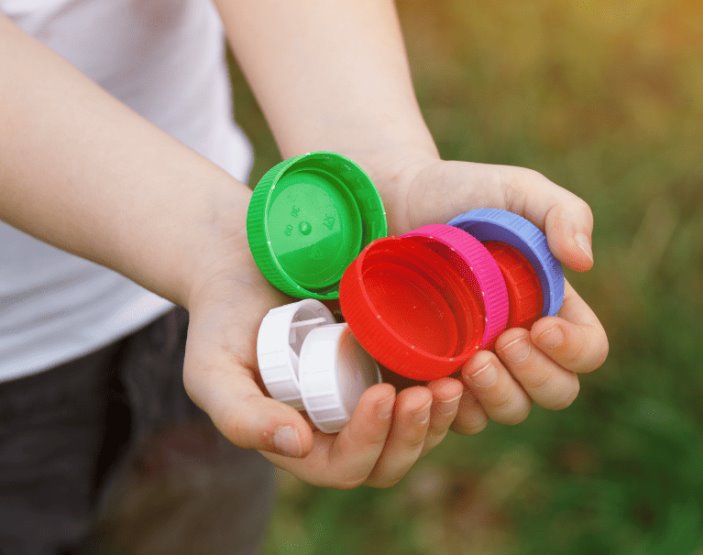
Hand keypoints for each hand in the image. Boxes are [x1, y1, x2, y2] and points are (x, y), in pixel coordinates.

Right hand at [181, 203, 465, 488]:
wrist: (244, 262)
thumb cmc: (223, 317)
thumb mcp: (213, 369)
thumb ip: (241, 416)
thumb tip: (297, 447)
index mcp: (301, 441)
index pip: (345, 466)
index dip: (369, 441)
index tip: (380, 394)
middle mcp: (340, 428)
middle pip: (389, 460)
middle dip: (414, 435)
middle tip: (430, 393)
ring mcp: (370, 397)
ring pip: (418, 433)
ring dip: (441, 417)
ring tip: (452, 382)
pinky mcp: (394, 364)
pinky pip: (430, 392)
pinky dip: (450, 387)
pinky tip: (464, 360)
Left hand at [364, 154, 609, 433]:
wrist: (390, 202)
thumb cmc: (459, 193)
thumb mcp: (517, 189)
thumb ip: (562, 211)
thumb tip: (584, 262)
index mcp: (552, 305)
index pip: (588, 350)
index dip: (574, 349)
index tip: (539, 324)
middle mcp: (522, 343)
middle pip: (557, 392)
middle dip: (535, 376)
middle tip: (500, 342)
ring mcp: (479, 364)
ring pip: (510, 410)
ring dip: (497, 395)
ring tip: (470, 360)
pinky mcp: (435, 376)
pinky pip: (456, 417)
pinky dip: (452, 409)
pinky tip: (435, 380)